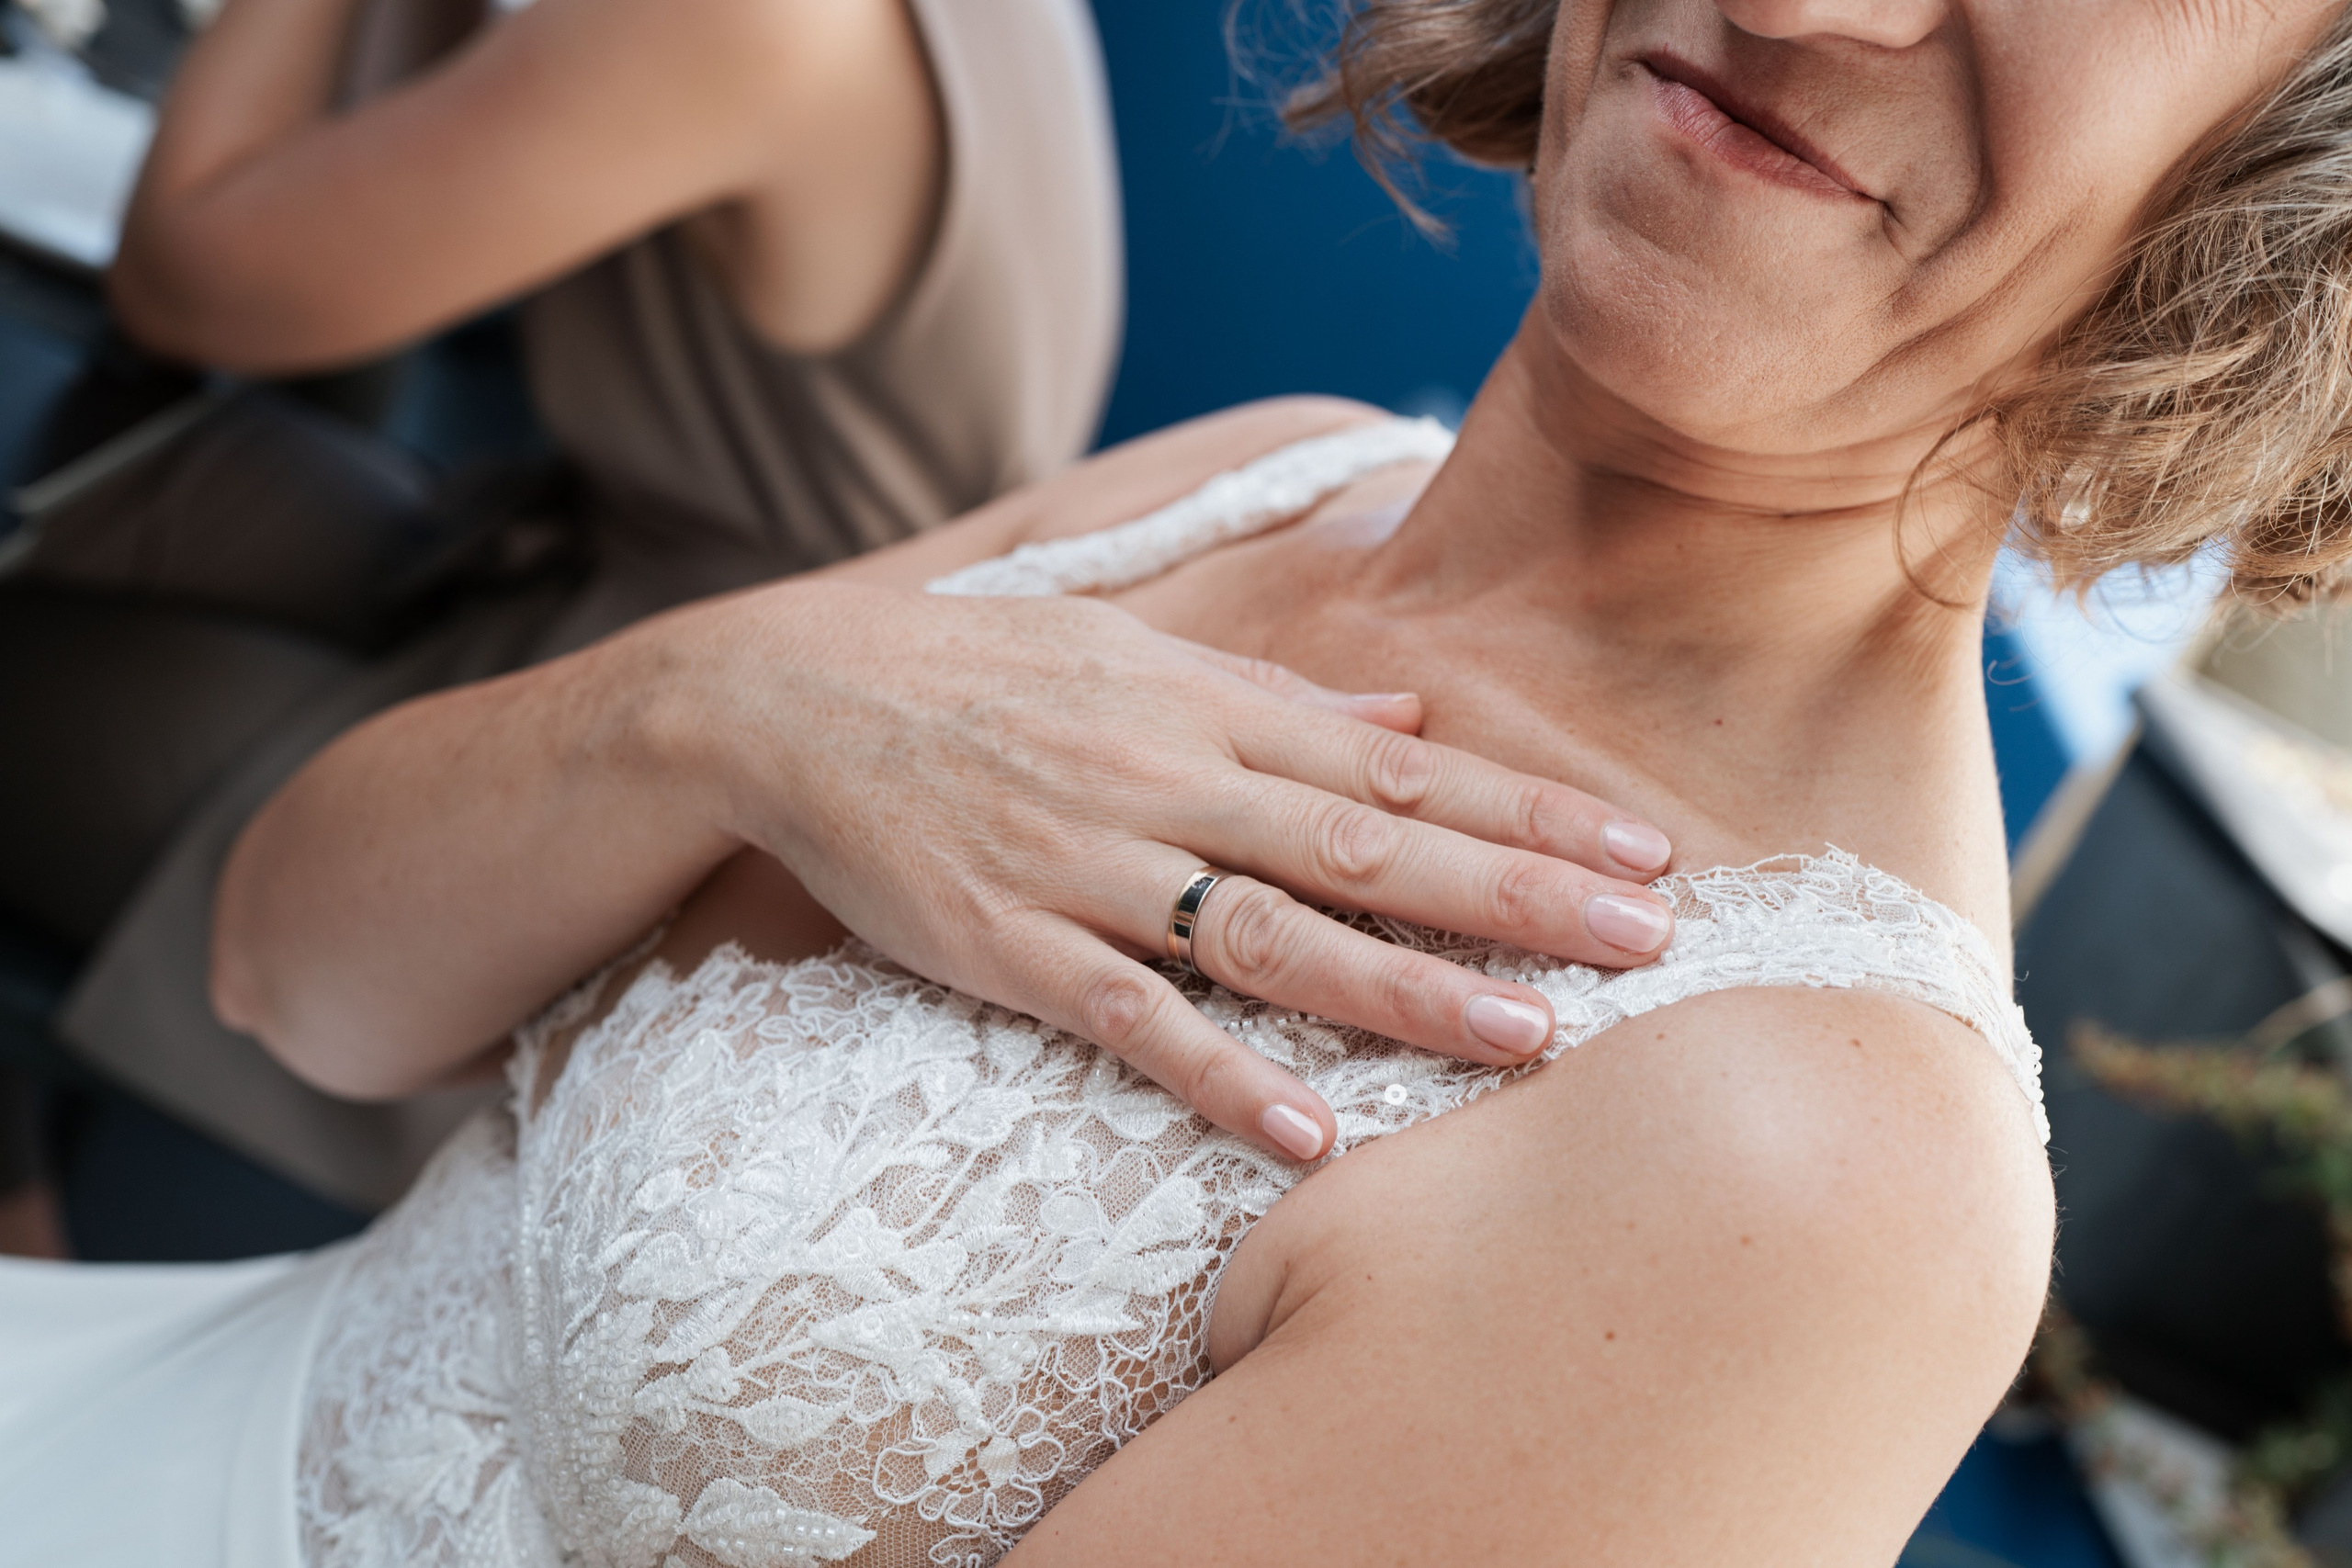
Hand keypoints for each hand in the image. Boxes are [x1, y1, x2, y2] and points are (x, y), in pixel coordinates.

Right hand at [679, 580, 1675, 1162]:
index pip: (1404, 765)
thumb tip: (1409, 714)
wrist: (795, 699)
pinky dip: (1219, 1072)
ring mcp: (1092, 866)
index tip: (1644, 848)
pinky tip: (1309, 1128)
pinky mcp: (1012, 944)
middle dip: (1517, 896)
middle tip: (1650, 942)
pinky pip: (1130, 1020)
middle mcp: (1172, 781)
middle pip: (1372, 847)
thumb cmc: (981, 673)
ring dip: (1406, 989)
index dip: (1529, 809)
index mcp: (1211, 710)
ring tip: (1529, 1037)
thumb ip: (1279, 696)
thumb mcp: (1135, 652)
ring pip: (1273, 933)